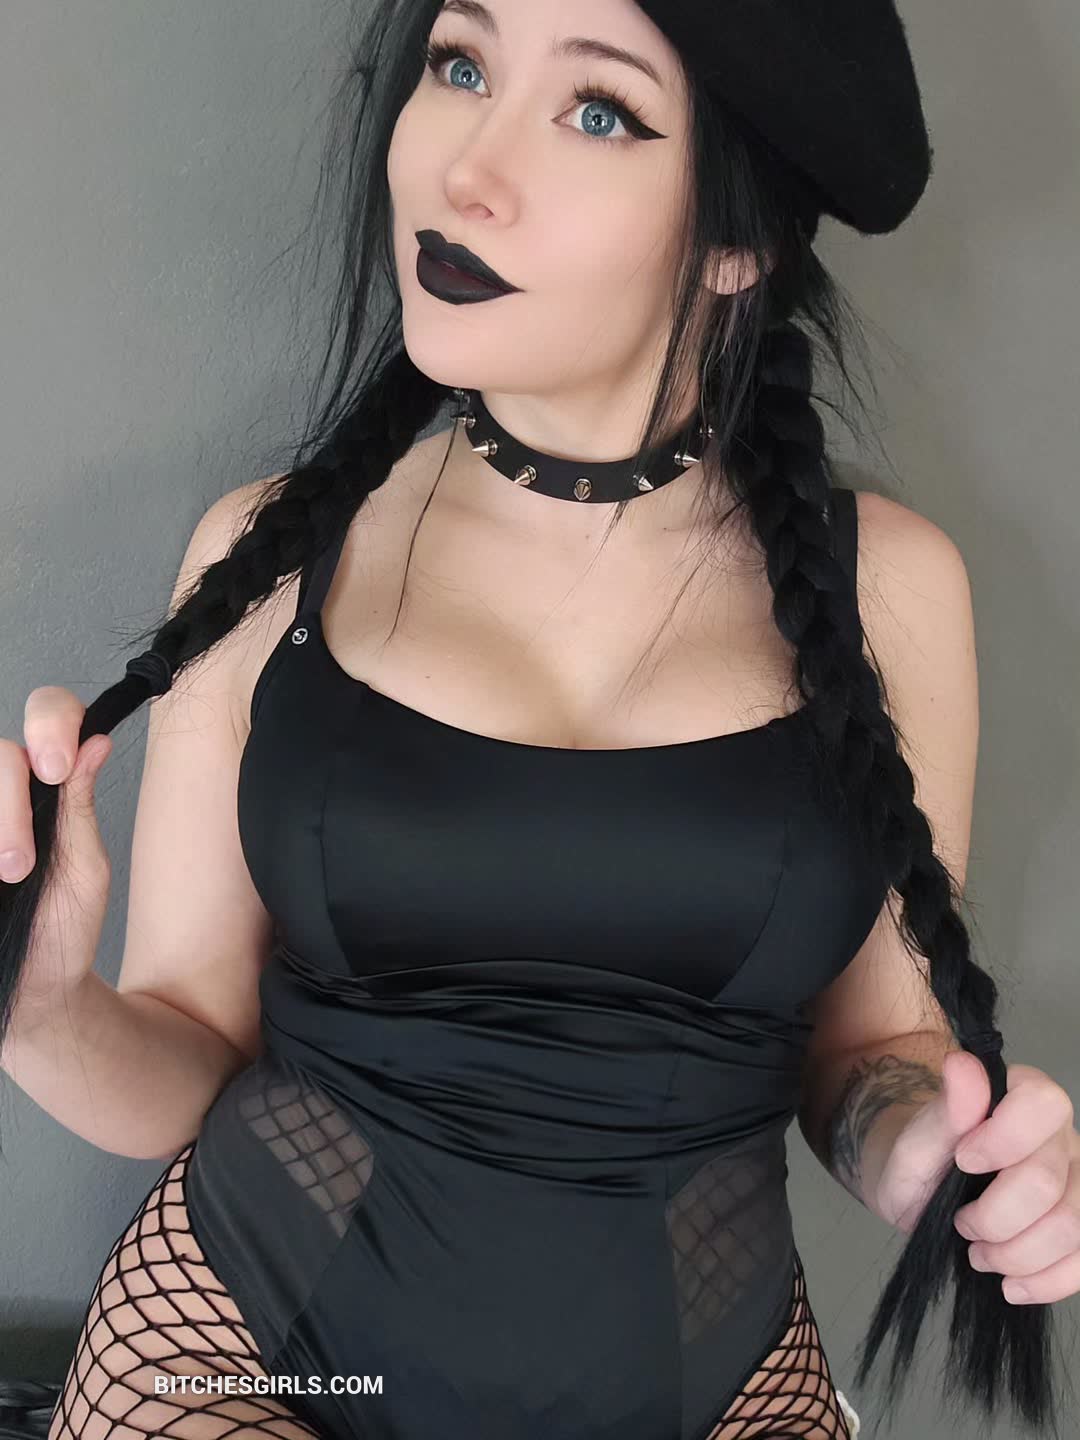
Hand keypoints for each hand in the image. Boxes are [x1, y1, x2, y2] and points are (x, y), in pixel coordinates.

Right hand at [0, 686, 112, 1013]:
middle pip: (0, 752)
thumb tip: (97, 740)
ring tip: (7, 877)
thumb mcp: (84, 867)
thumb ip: (80, 806)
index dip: (51, 723)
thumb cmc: (61, 933)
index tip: (58, 767)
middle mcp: (5, 796)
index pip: (48, 715)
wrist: (29, 993)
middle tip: (20, 864)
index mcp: (47, 787)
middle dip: (12, 802)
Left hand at [876, 1051, 1078, 1303]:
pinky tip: (1011, 1285)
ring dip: (1017, 1255)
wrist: (925, 1195)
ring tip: (980, 1255)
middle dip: (996, 1218)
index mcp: (1022, 1095)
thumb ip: (944, 1111)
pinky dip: (1046, 1282)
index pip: (1041, 1106)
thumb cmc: (919, 1161)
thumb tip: (962, 1065)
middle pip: (1048, 1184)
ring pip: (1072, 1228)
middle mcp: (1061, 1135)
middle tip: (962, 1225)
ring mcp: (1078, 1181)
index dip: (1003, 1140)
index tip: (962, 1161)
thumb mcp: (915, 1140)